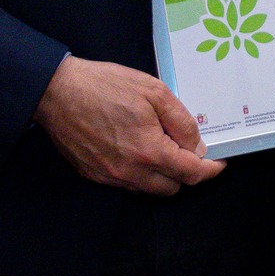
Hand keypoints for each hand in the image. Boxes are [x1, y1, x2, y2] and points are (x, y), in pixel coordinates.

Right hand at [34, 54, 224, 196]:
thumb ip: (182, 122)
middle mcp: (129, 172)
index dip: (211, 169)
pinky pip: (126, 183)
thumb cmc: (105, 86)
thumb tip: (198, 145)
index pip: (191, 174)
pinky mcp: (93, 175)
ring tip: (161, 145)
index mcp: (149, 151)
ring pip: (148, 189)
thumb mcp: (155, 92)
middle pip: (172, 188)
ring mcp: (109, 176)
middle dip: (186, 173)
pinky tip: (136, 148)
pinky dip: (138, 172)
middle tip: (187, 149)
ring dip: (161, 175)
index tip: (218, 162)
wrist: (56, 91)